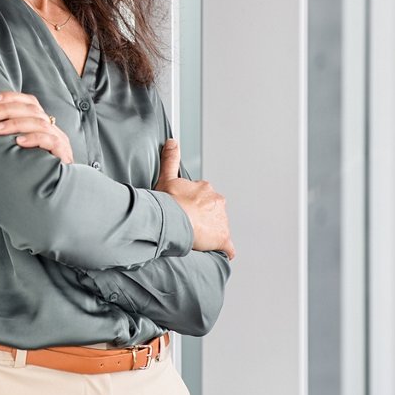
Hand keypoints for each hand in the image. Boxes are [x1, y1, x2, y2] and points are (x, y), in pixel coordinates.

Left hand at [0, 91, 73, 163]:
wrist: (59, 186)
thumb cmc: (36, 167)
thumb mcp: (23, 147)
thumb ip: (11, 135)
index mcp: (43, 123)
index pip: (30, 102)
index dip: (11, 97)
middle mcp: (52, 128)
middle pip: (32, 110)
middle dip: (7, 109)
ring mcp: (59, 140)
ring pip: (39, 123)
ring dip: (15, 124)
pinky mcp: (63, 153)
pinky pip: (50, 141)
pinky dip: (34, 139)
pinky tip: (18, 142)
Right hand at [155, 139, 235, 259]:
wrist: (173, 220)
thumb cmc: (168, 202)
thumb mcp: (166, 177)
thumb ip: (170, 159)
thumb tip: (172, 141)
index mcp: (206, 189)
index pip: (204, 197)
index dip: (193, 204)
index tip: (185, 209)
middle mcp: (217, 202)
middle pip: (213, 211)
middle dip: (204, 217)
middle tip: (188, 224)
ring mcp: (221, 221)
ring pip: (219, 227)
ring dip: (210, 232)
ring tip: (195, 238)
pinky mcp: (223, 239)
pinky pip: (228, 247)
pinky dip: (224, 250)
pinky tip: (218, 252)